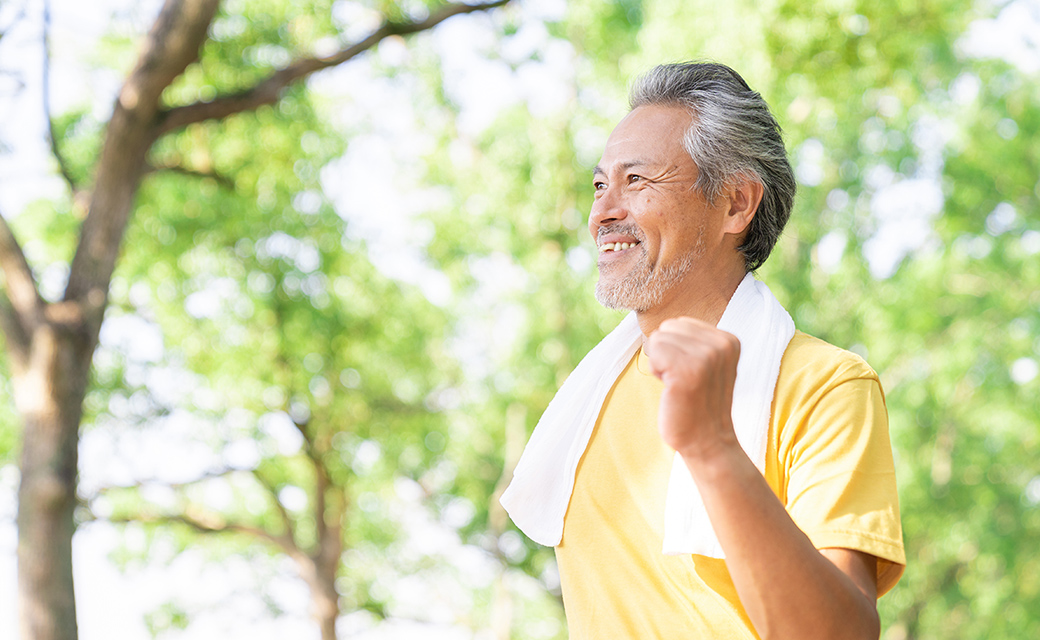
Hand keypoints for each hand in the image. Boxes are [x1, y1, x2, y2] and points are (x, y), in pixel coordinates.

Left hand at [645, 317, 741, 460]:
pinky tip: (671, 389)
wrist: (707, 442)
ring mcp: (706, 358)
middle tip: (682, 380)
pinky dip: (656, 371)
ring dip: (660, 363)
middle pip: (667, 328)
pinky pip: (654, 351)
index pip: (679, 323)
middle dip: (666, 353)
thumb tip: (665, 325)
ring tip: (678, 385)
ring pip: (658, 338)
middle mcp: (722, 345)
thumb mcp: (706, 363)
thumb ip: (695, 341)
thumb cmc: (698, 402)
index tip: (690, 373)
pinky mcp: (688, 371)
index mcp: (729, 340)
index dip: (675, 348)